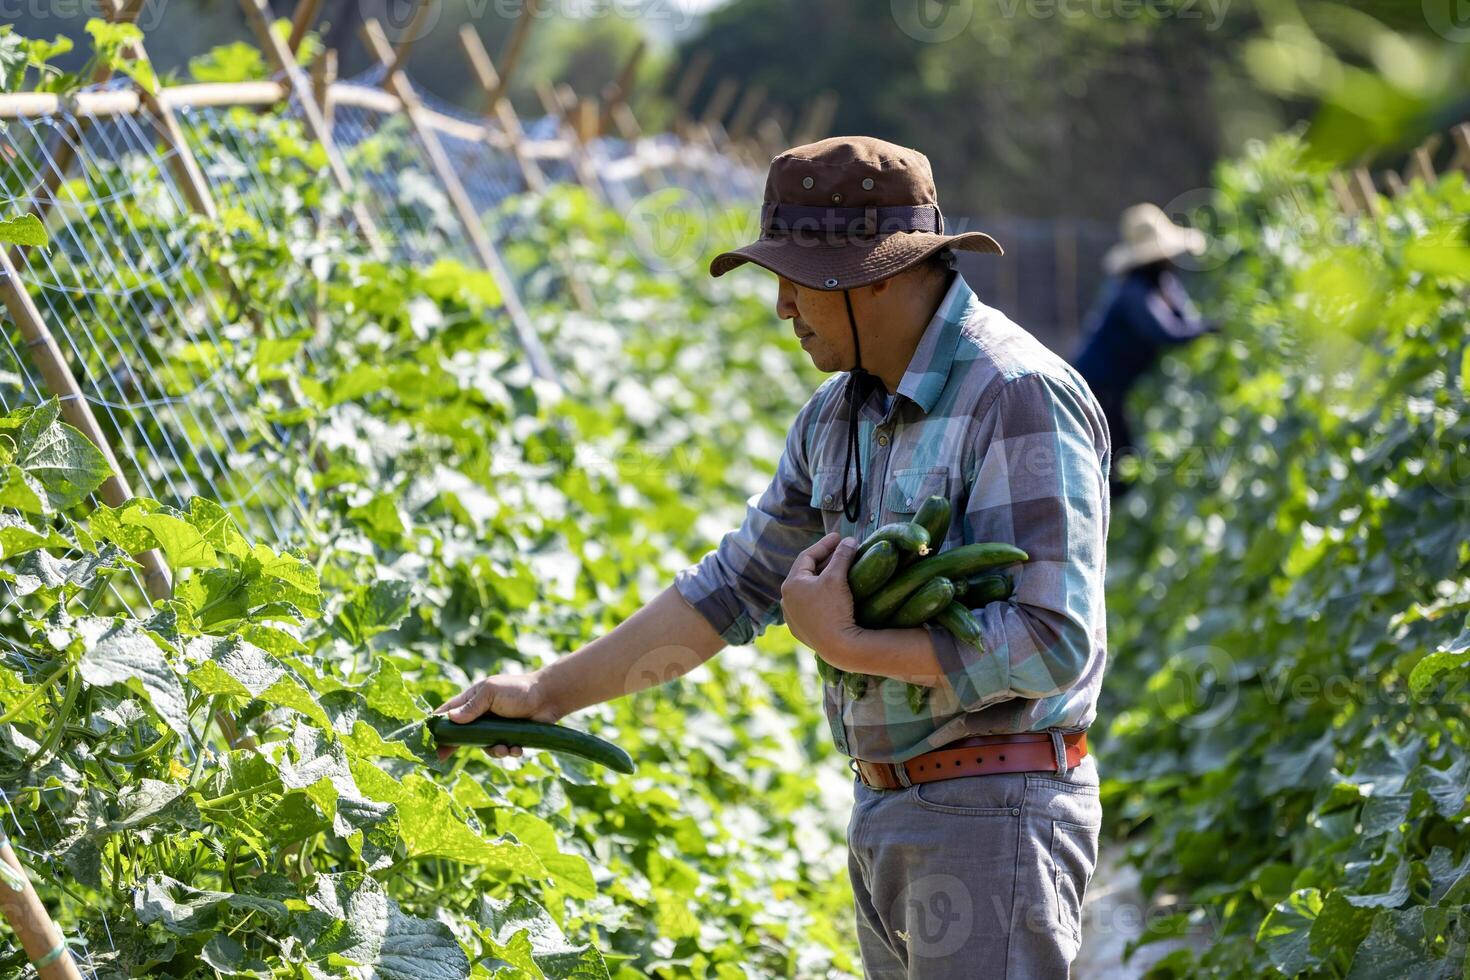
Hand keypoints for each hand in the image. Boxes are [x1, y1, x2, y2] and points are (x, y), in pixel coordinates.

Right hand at [433, 671, 561, 761]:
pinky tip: (517, 748)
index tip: (424, 741)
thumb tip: (450, 719)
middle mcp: (479, 717)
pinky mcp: (508, 739)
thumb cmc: (518, 690)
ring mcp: (493, 729)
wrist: (548, 697)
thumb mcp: (491, 692)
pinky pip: (502, 751)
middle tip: (442, 760)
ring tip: (505, 747)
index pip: (446, 715)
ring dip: (493, 751)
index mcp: (471, 701)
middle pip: (459, 736)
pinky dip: (509, 752)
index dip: (434, 727)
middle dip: (452, 748)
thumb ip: (472, 706)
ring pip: (482, 748)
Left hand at [780, 532, 861, 662]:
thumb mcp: (837, 577)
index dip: (825, 544)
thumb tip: (849, 540)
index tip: (839, 537)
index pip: (807, 556)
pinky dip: (821, 598)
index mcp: (790, 584)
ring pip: (808, 592)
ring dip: (822, 581)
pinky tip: (832, 597)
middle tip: (841, 552)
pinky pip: (811, 608)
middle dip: (825, 562)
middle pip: (807, 574)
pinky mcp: (802, 632)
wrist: (838, 647)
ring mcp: (793, 618)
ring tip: (838, 573)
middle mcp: (786, 600)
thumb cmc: (834, 608)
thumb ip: (842, 555)